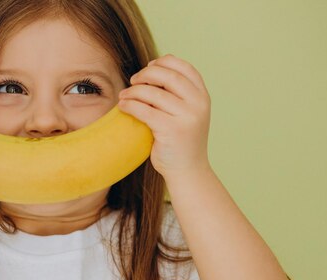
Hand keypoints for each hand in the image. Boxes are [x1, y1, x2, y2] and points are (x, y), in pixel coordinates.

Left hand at [117, 54, 211, 178]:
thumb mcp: (187, 113)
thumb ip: (177, 94)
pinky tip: (123, 106)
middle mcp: (198, 104)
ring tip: (123, 96)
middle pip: (167, 75)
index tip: (150, 66)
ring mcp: (186, 117)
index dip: (164, 62)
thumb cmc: (181, 141)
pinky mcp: (171, 130)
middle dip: (146, 74)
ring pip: (153, 93)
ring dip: (133, 91)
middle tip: (133, 81)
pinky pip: (144, 110)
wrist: (187, 171)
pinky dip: (130, 105)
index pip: (184, 67)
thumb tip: (150, 70)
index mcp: (203, 96)